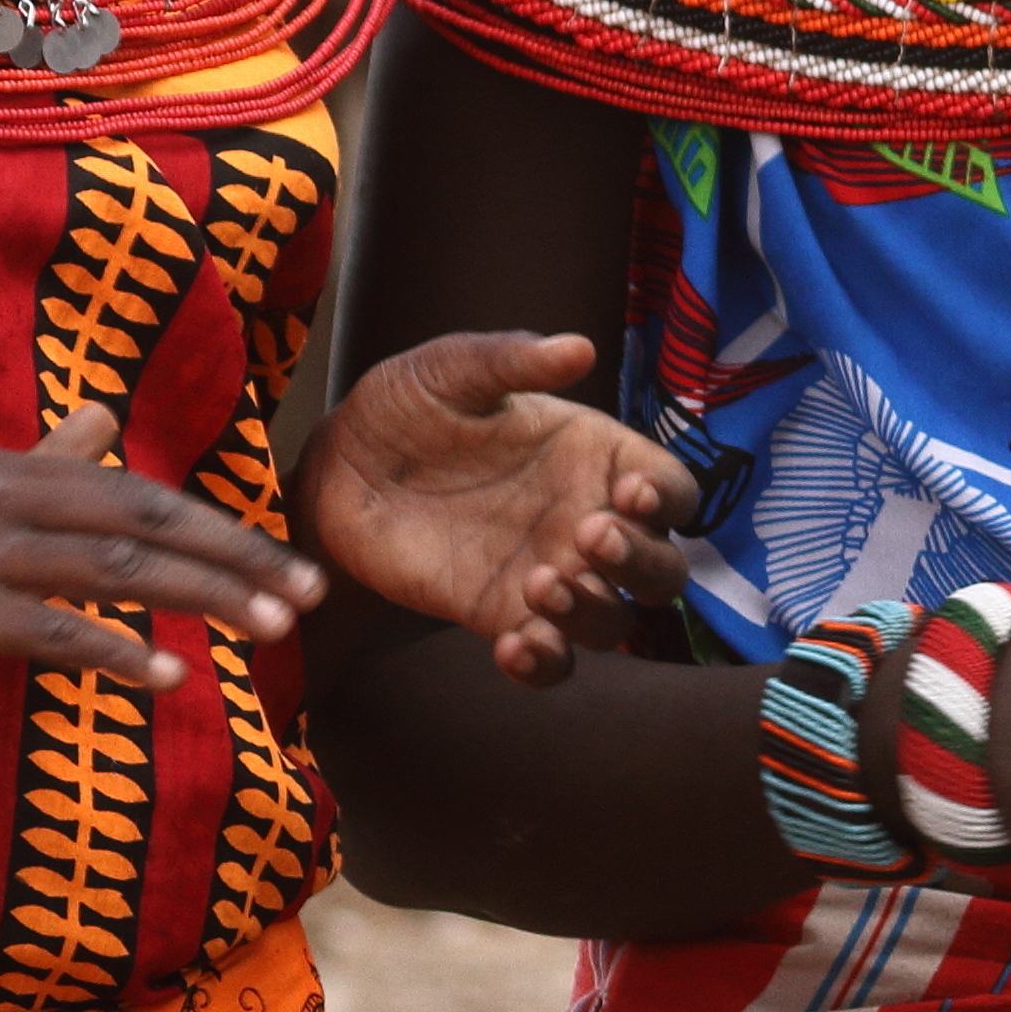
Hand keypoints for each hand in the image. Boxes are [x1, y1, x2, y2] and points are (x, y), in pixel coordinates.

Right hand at [0, 403, 325, 736]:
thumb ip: (37, 469)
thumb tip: (101, 418)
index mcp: (3, 471)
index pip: (139, 495)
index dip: (224, 531)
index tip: (295, 570)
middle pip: (141, 521)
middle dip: (235, 558)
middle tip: (310, 599)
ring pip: (107, 568)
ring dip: (197, 600)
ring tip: (267, 632)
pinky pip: (41, 629)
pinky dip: (110, 651)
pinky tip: (164, 677)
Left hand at [306, 329, 694, 683]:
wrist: (339, 470)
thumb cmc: (406, 406)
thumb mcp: (452, 370)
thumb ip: (512, 361)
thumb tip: (579, 346)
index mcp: (595, 457)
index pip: (671, 489)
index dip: (668, 497)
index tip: (629, 492)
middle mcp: (585, 521)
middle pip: (662, 570)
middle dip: (641, 563)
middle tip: (588, 536)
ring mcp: (548, 575)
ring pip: (613, 622)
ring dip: (593, 613)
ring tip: (540, 585)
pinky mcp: (500, 616)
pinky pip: (551, 661)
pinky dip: (544, 664)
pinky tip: (512, 645)